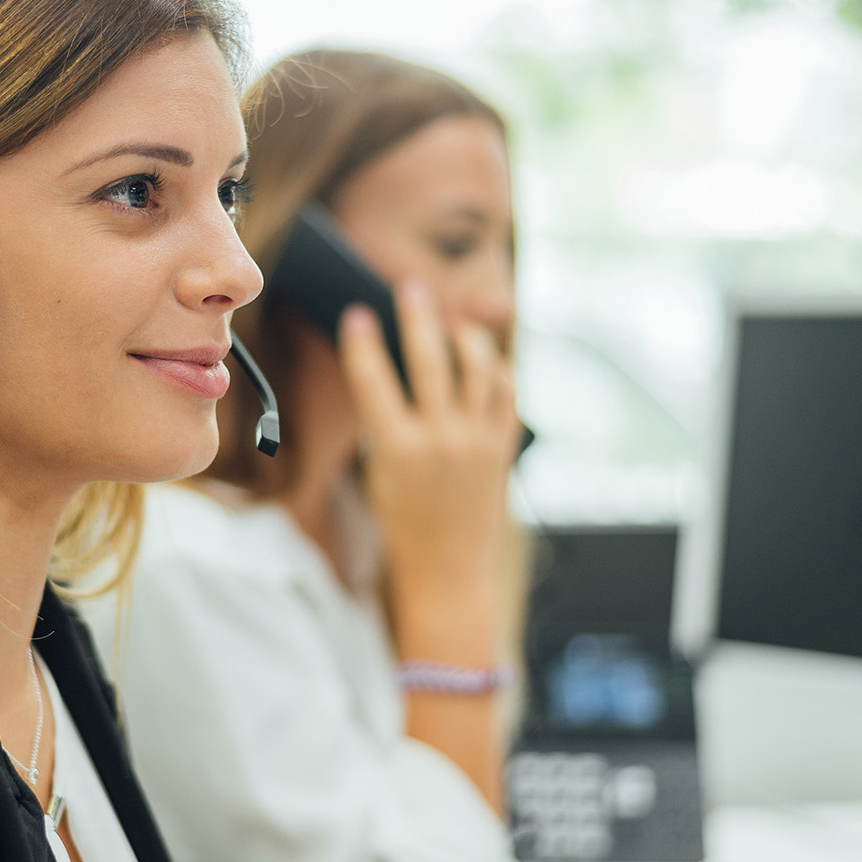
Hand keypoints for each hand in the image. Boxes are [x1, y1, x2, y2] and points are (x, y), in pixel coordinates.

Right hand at [337, 282, 519, 662]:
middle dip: (417, 318)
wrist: (449, 572)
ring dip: (464, 337)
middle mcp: (441, 442)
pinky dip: (494, 368)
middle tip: (409, 289)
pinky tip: (482, 356)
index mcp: (398, 451)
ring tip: (451, 320)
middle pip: (430, 361)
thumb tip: (386, 370)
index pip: (374, 382)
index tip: (356, 314)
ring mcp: (478, 443)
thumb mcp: (380, 474)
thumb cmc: (403, 525)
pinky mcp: (503, 448)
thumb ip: (385, 423)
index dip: (362, 344)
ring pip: (477, 369)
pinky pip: (505, 394)